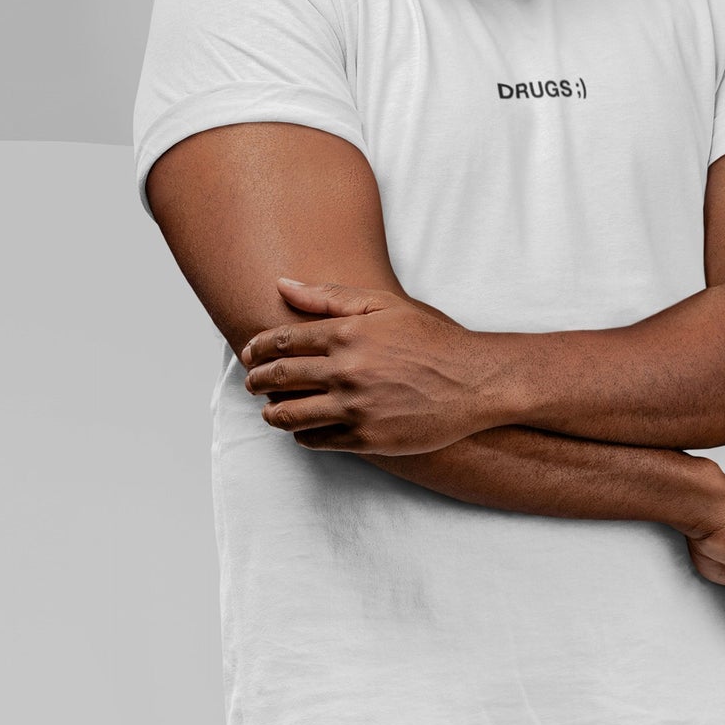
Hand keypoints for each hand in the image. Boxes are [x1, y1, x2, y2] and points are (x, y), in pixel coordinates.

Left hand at [241, 279, 499, 454]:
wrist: (474, 382)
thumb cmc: (431, 339)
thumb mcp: (384, 305)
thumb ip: (330, 296)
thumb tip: (281, 284)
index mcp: (347, 334)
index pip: (283, 341)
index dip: (259, 348)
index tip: (250, 353)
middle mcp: (346, 372)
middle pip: (279, 378)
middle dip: (257, 380)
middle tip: (252, 382)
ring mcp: (355, 408)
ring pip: (290, 415)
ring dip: (273, 412)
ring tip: (272, 410)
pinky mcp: (366, 439)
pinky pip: (315, 440)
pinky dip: (302, 434)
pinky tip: (304, 428)